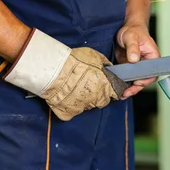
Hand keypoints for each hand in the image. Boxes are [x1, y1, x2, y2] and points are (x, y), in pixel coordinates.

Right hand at [4, 29, 122, 121]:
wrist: (53, 70)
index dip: (111, 90)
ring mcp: (83, 107)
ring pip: (87, 106)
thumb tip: (109, 66)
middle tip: (88, 86)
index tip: (107, 88)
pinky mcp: (69, 113)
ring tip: (75, 89)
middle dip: (97, 95)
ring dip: (84, 100)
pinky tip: (66, 97)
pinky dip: (70, 107)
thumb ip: (104, 63)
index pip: (115, 93)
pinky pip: (72, 112)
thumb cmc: (73, 61)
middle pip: (101, 101)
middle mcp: (96, 98)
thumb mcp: (94, 56)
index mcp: (105, 86)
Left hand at [116, 22, 159, 97]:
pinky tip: (119, 89)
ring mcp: (138, 67)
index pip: (152, 72)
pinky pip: (129, 78)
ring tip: (121, 94)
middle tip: (126, 93)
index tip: (137, 82)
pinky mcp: (130, 68)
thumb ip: (133, 48)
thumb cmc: (133, 31)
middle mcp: (147, 64)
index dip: (145, 79)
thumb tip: (134, 59)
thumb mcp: (132, 37)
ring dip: (130, 89)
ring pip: (136, 81)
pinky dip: (124, 84)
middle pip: (144, 80)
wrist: (126, 30)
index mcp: (153, 56)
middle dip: (136, 88)